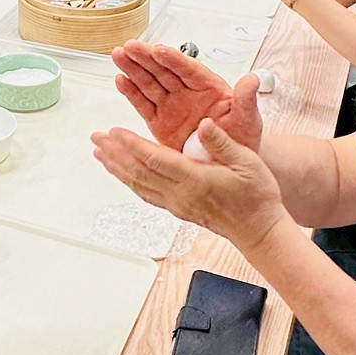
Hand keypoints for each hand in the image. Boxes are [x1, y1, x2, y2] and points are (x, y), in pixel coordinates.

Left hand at [92, 115, 288, 258]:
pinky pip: (146, 195)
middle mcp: (181, 194)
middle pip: (139, 172)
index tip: (115, 132)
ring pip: (138, 184)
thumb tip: (205, 124)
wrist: (258, 229)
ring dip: (116, 168)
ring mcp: (176, 204)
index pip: (155, 160)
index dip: (132, 145)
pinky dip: (129, 182)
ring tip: (100, 153)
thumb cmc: (256, 196)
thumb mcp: (247, 161)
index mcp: (196, 179)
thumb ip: (222, 143)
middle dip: (115, 153)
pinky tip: (122, 174)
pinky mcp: (177, 209)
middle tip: (97, 138)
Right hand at [112, 40, 263, 155]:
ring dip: (133, 69)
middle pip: (163, 70)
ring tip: (119, 55)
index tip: (159, 50)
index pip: (189, 70)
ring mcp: (172, 106)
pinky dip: (131, 92)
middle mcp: (187, 93)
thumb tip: (252, 80)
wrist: (229, 164)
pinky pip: (143, 104)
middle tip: (131, 47)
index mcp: (209, 88)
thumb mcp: (248, 120)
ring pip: (149, 83)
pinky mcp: (159, 121)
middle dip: (146, 58)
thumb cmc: (241, 139)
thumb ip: (246, 100)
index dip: (173, 59)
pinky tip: (120, 80)